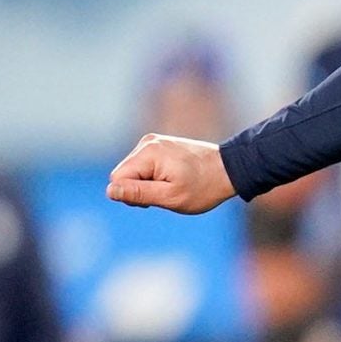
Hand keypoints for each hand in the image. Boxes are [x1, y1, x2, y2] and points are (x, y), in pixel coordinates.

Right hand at [108, 133, 234, 213]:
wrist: (229, 169)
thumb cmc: (203, 187)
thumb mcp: (170, 197)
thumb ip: (138, 193)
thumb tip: (110, 191)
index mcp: (148, 153)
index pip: (118, 179)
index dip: (132, 195)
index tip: (155, 200)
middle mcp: (147, 142)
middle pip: (123, 173)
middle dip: (139, 189)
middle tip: (166, 195)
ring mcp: (154, 142)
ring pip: (133, 171)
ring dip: (147, 184)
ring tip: (172, 187)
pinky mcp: (159, 145)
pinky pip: (144, 165)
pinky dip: (153, 177)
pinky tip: (172, 179)